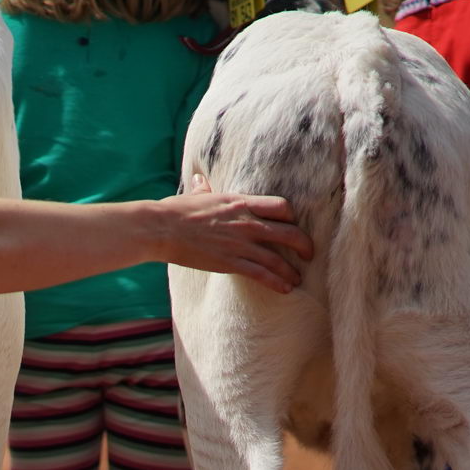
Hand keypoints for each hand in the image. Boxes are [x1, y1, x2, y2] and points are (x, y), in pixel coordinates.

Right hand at [157, 175, 312, 292]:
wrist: (161, 229)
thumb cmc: (175, 211)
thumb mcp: (195, 195)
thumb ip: (205, 189)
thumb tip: (201, 180)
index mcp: (241, 203)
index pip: (281, 206)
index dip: (291, 217)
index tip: (292, 225)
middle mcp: (247, 223)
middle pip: (289, 233)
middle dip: (304, 244)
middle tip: (308, 253)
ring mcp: (240, 244)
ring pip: (278, 258)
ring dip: (291, 271)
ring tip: (297, 279)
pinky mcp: (231, 262)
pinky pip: (262, 274)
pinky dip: (277, 282)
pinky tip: (285, 289)